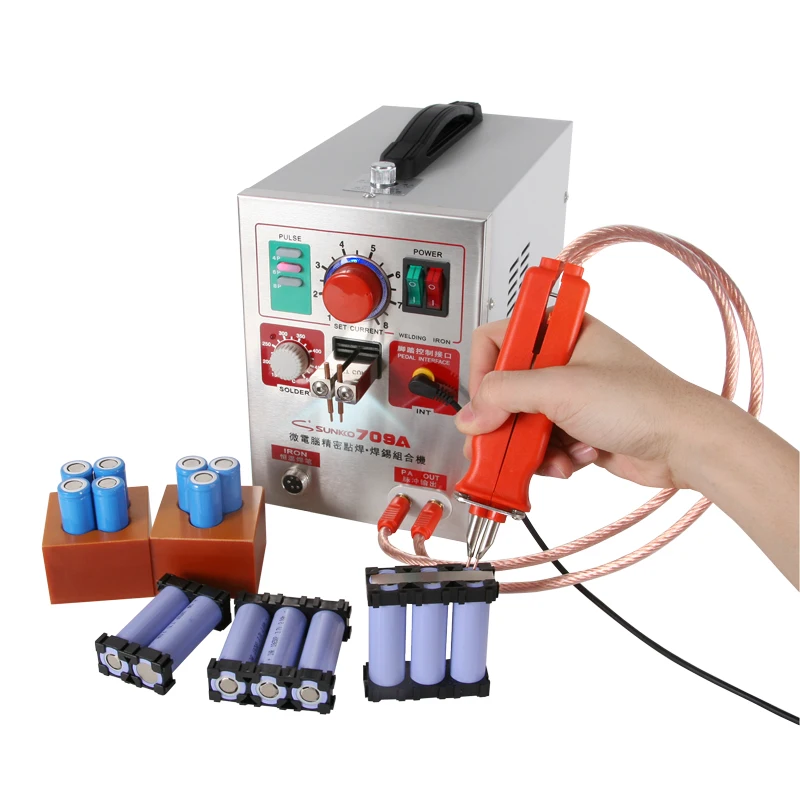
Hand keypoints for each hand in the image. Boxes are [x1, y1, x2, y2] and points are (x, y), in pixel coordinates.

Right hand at [455, 314, 717, 488]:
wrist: (686, 445)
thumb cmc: (644, 402)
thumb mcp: (562, 389)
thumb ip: (505, 395)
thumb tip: (470, 414)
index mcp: (560, 332)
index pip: (498, 339)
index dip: (484, 370)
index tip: (484, 401)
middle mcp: (562, 362)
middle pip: (504, 389)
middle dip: (502, 421)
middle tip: (495, 441)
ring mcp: (569, 398)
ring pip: (520, 422)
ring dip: (529, 445)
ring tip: (546, 457)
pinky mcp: (576, 429)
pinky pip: (541, 445)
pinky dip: (550, 459)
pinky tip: (571, 461)